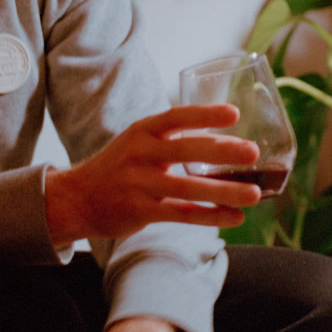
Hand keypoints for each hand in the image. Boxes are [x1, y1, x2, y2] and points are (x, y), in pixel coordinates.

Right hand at [44, 104, 260, 246]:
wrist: (76, 199)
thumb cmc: (121, 166)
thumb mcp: (139, 141)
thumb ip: (174, 139)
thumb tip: (229, 142)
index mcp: (142, 131)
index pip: (176, 116)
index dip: (205, 114)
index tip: (234, 113)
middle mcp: (139, 154)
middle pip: (186, 151)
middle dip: (222, 151)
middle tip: (253, 152)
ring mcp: (139, 184)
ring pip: (188, 189)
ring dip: (224, 192)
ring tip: (255, 194)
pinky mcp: (140, 211)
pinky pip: (181, 215)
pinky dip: (210, 216)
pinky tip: (235, 217)